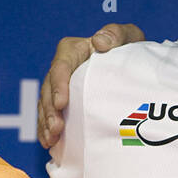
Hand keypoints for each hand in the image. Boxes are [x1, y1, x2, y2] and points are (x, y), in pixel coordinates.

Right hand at [37, 23, 144, 147]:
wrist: (131, 64)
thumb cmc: (128, 47)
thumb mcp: (128, 36)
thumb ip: (115, 34)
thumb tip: (98, 42)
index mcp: (73, 50)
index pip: (61, 67)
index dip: (59, 85)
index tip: (62, 103)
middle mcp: (62, 68)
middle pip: (49, 89)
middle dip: (50, 111)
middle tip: (56, 129)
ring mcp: (61, 86)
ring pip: (46, 105)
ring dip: (46, 123)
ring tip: (51, 140)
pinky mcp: (63, 102)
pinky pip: (51, 115)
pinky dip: (48, 129)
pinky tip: (49, 143)